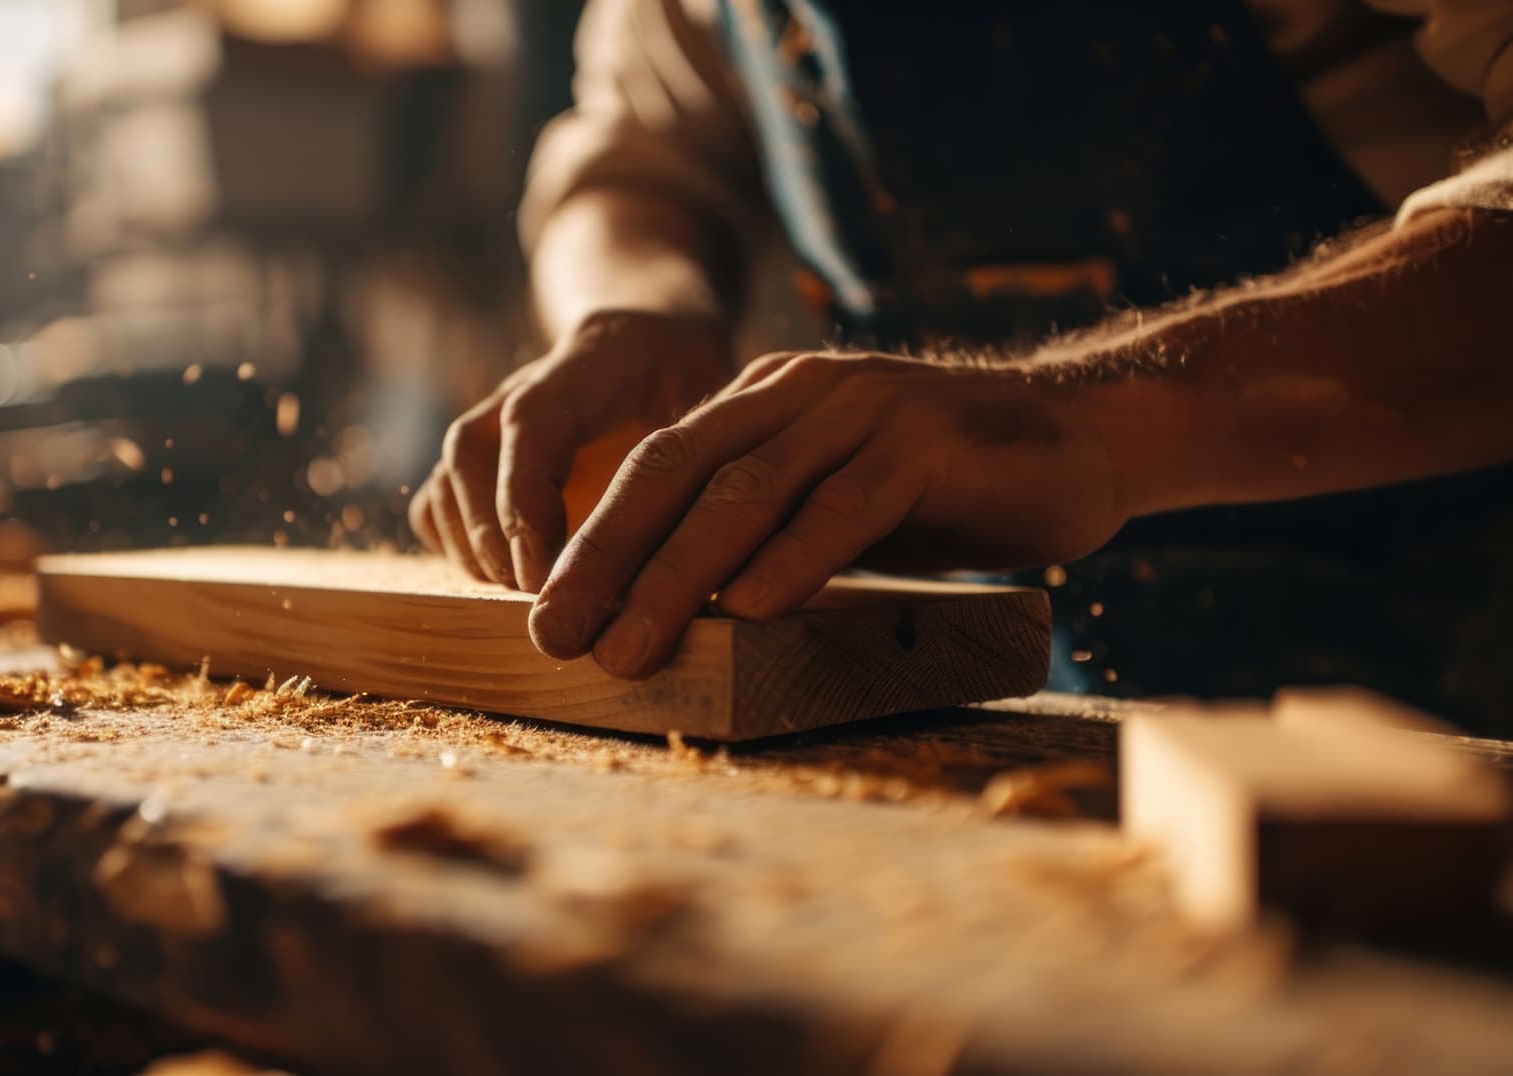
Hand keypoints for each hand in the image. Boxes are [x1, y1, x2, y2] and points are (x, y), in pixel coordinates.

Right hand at [409, 310, 732, 589]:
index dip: (526, 498)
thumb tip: (693, 559)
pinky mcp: (479, 456)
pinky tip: (505, 581)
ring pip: (446, 477)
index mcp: (588, 363)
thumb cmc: (688, 379)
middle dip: (495, 537)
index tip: (543, 572)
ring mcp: (492, 420)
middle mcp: (523, 388)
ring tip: (523, 596)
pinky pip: (436, 501)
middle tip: (539, 597)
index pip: (533, 418)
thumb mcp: (718, 402)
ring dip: (474, 549)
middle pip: (471, 451)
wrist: (648, 336)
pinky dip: (455, 548)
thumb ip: (702, 463)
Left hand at [527, 350, 1132, 677]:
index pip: (653, 468)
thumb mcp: (835, 501)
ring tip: (630, 645)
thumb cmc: (946, 487)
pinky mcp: (929, 443)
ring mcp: (864, 409)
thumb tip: (675, 609)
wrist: (1087, 434)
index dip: (592, 541)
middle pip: (676, 473)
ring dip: (680, 573)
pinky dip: (795, 556)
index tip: (540, 615)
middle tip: (553, 633)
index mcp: (764, 401)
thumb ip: (765, 530)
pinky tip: (754, 608)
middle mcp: (800, 392)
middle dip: (606, 559)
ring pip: (748, 490)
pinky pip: (846, 502)